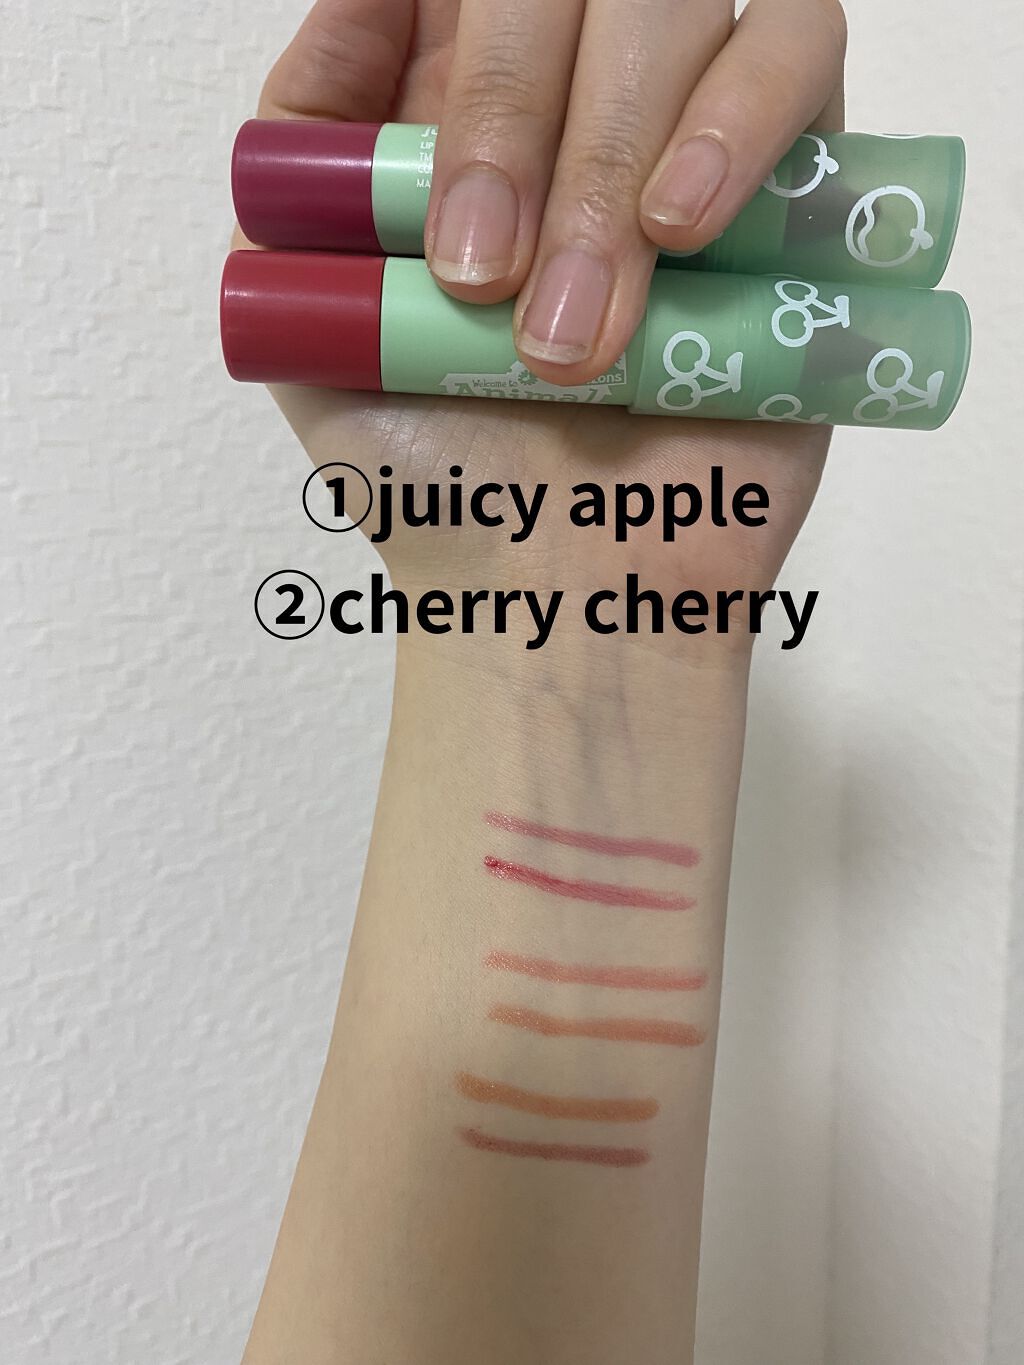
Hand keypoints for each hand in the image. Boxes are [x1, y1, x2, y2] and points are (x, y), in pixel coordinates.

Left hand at [235, 0, 845, 648]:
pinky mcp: (800, 188)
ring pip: (678, 2)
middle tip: (476, 278)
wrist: (566, 597)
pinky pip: (803, 49)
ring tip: (577, 329)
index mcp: (461, 119)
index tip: (402, 132)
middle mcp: (577, 109)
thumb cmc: (440, 483)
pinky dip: (738, 120)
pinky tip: (682, 232)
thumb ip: (297, 170)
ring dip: (610, 154)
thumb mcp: (311, 325)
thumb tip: (358, 1)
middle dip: (505, 119)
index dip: (438, 17)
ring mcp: (690, 138)